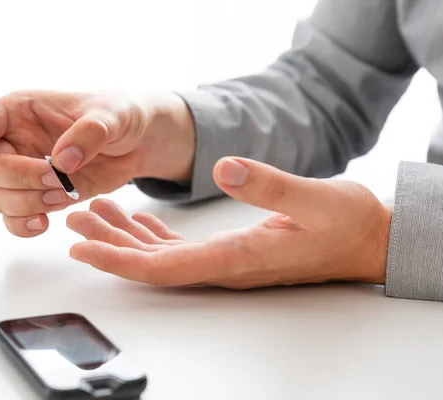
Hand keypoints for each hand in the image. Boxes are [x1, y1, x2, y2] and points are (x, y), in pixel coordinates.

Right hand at [0, 90, 193, 236]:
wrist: (137, 142)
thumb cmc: (119, 115)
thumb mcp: (112, 114)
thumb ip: (89, 131)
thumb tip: (62, 161)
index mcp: (19, 112)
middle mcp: (14, 143)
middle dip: (19, 180)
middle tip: (57, 179)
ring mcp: (26, 172)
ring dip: (25, 205)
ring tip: (62, 196)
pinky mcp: (41, 196)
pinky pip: (15, 219)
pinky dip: (24, 226)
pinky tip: (46, 222)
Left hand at [66, 158, 391, 287]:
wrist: (368, 240)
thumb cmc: (346, 223)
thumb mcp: (314, 198)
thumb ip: (268, 185)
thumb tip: (224, 168)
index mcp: (237, 258)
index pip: (165, 268)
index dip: (120, 261)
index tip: (84, 250)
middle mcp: (224, 266)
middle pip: (152, 264)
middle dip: (109, 246)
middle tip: (74, 222)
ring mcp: (225, 261)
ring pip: (160, 256)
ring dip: (124, 237)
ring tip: (93, 214)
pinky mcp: (229, 250)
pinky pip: (178, 247)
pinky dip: (150, 234)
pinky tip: (133, 219)